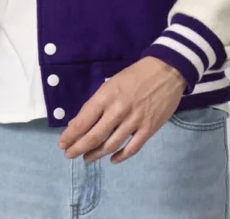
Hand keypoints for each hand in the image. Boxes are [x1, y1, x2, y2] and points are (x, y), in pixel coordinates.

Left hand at [57, 57, 185, 163]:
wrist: (166, 71)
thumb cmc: (135, 75)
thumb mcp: (111, 84)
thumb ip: (96, 104)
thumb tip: (78, 123)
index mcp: (106, 96)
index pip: (84, 120)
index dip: (71, 135)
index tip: (62, 144)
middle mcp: (118, 110)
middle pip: (94, 136)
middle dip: (78, 148)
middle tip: (70, 155)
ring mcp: (134, 121)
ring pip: (111, 145)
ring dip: (96, 154)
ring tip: (86, 158)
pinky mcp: (149, 129)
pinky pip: (132, 148)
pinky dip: (120, 157)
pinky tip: (112, 159)